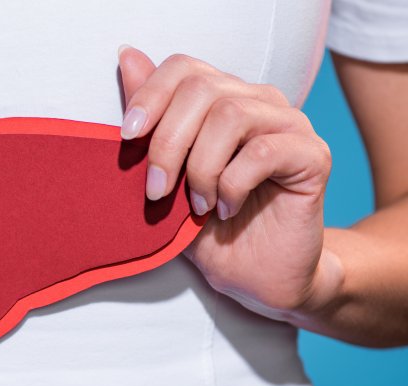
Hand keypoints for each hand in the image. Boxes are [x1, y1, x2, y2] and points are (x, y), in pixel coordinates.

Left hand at [117, 45, 343, 319]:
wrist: (254, 277)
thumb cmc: (206, 227)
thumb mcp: (164, 175)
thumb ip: (151, 119)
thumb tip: (127, 56)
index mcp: (221, 99)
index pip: (183, 68)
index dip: (150, 96)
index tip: (126, 138)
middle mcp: (258, 102)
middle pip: (202, 90)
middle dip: (167, 143)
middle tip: (156, 191)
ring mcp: (289, 125)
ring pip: (231, 116)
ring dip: (200, 168)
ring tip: (197, 206)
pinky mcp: (313, 155)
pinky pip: (263, 152)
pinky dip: (232, 185)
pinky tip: (225, 210)